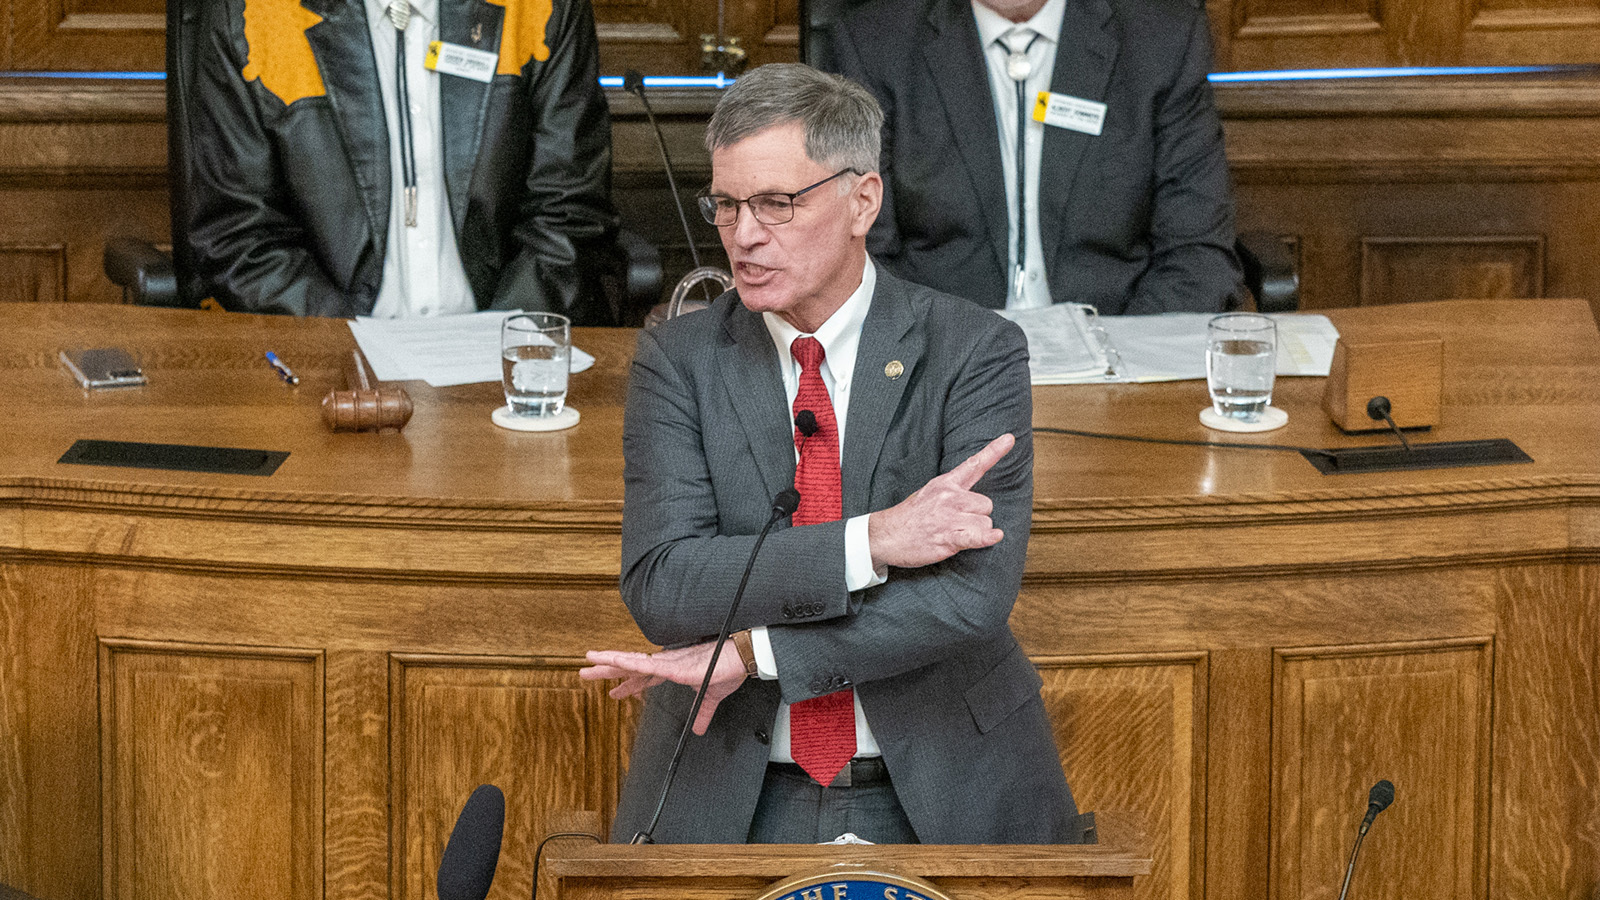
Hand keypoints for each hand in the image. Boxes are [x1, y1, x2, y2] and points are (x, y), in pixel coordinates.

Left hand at [579, 641, 747, 734]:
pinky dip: (631, 664)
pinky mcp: (676, 666)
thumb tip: (699, 728)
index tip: (612, 691)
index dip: (627, 683)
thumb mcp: (711, 697)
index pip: (643, 676)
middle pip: (631, 666)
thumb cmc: (729, 669)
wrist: (742, 657)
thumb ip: (703, 713)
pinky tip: (617, 663)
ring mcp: (669, 663)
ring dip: (610, 661)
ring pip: (633, 661)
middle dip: (607, 670)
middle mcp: (666, 663)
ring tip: (589, 660)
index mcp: (673, 669)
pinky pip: (648, 665)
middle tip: (584, 671)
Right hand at [867, 433, 1012, 569]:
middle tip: (959, 524)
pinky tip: (995, 536)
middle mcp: (949, 497)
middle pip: (986, 504)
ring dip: (976, 532)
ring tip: (954, 535)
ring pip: (985, 522)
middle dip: (978, 516)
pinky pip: (976, 535)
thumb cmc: (910, 517)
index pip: (973, 464)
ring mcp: (949, 517)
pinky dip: (986, 538)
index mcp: (945, 484)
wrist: (886, 535)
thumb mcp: (929, 493)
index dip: (994, 451)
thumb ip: (952, 492)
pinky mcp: (948, 536)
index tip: (1010, 438)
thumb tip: (973, 499)